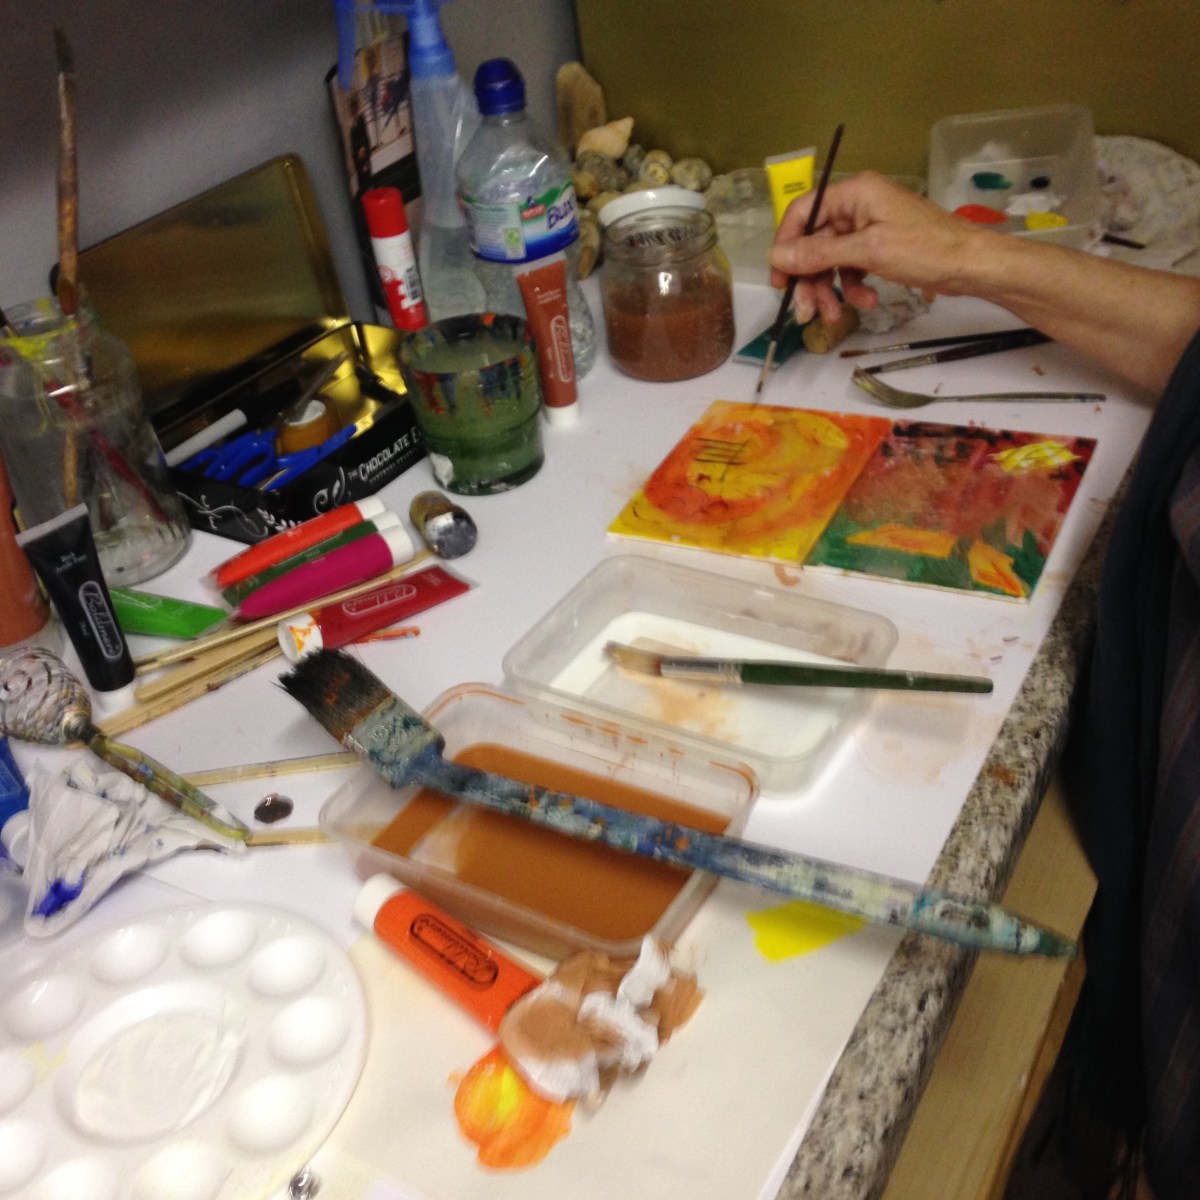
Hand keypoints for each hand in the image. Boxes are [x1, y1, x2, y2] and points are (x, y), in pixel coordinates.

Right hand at [767, 171, 985, 323]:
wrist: (971, 265)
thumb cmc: (926, 249)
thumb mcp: (868, 251)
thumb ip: (819, 253)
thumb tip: (776, 256)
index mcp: (855, 193)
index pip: (803, 212)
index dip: (786, 245)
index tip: (779, 278)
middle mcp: (858, 206)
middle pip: (815, 242)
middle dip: (810, 278)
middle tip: (805, 311)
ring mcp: (869, 227)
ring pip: (831, 259)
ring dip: (829, 289)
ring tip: (835, 314)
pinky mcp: (879, 247)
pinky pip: (851, 267)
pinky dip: (852, 287)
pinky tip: (865, 300)